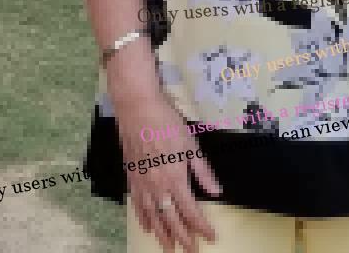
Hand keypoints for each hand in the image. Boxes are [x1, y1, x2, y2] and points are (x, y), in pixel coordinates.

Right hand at [114, 89, 221, 252]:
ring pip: (153, 217)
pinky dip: (144, 219)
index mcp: (176, 179)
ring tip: (169, 248)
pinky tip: (147, 226)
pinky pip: (137, 206)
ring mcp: (142, 185)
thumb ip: (203, 171)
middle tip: (191, 250)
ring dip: (162, 235)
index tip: (210, 237)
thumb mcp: (191, 144)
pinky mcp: (131, 178)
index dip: (201, 227)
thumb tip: (216, 191)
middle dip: (183, 237)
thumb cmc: (167, 123)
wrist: (137, 110)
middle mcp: (158, 187)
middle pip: (171, 220)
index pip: (191, 211)